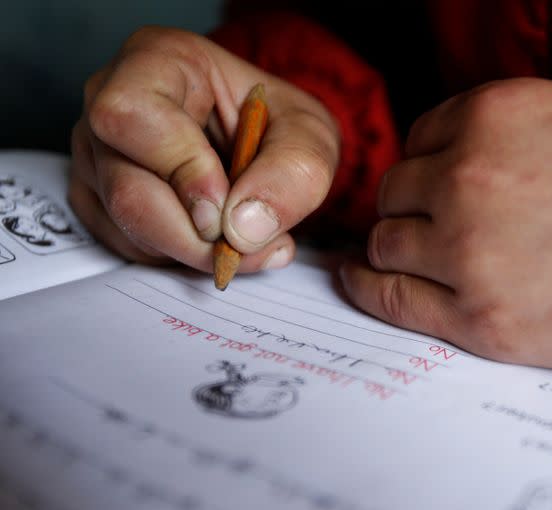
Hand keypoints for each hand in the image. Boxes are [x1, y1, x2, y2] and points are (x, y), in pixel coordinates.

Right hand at [70, 26, 338, 271]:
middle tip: (248, 245)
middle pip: (126, 188)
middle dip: (194, 235)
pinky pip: (125, 246)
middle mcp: (109, 104)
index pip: (132, 115)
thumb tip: (243, 227)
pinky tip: (215, 241)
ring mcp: (95, 155)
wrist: (260, 140)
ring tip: (247, 242)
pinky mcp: (98, 199)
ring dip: (193, 252)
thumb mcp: (309, 136)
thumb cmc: (275, 123)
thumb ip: (293, 173)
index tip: (227, 207)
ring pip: (125, 226)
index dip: (182, 170)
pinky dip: (177, 258)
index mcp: (155, 62)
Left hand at [340, 78, 551, 372]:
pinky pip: (391, 299)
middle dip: (411, 208)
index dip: (430, 167)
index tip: (437, 189)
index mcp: (495, 113)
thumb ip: (503, 139)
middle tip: (433, 229)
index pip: (421, 137)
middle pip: (395, 192)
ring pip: (386, 243)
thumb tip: (443, 170)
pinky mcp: (483, 320)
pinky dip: (371, 290)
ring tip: (420, 262)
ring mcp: (470, 250)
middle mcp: (469, 175)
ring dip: (397, 249)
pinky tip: (366, 285)